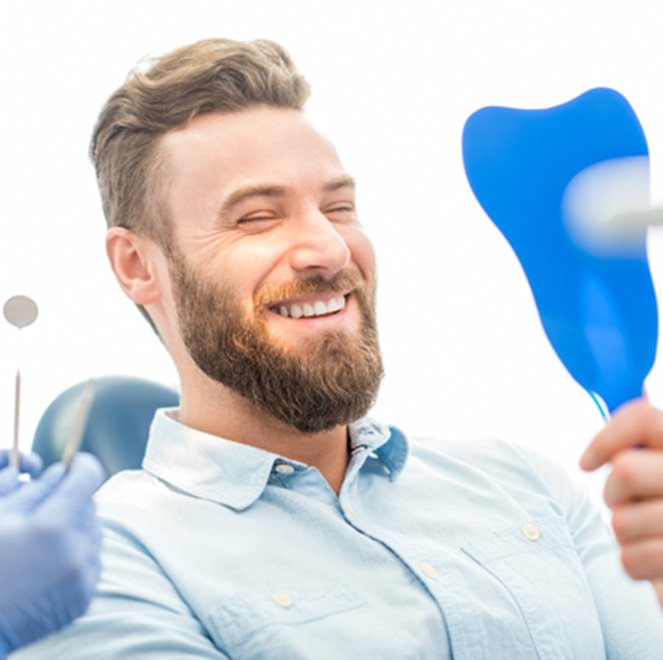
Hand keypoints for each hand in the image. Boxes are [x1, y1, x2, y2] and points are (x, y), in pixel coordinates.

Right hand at [0, 453, 104, 654]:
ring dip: (75, 527)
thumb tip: (60, 471)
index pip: (89, 477)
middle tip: (45, 509)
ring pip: (94, 531)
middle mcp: (77, 549)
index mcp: (54, 526)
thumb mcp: (0, 518)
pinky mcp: (86, 595)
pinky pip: (92, 559)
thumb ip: (34, 490)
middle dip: (72, 500)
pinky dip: (77, 554)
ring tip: (43, 540)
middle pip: (90, 505)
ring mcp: (84, 575)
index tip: (73, 462)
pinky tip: (48, 563)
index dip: (82, 465)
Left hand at [580, 399, 662, 604]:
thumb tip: (612, 427)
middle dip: (615, 492)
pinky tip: (653, 561)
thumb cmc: (662, 511)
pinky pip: (630, 559)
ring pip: (621, 521)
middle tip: (629, 504)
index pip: (643, 419)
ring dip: (625, 532)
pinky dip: (634, 563)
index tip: (586, 464)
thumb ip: (640, 447)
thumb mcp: (654, 471)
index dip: (606, 438)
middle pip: (626, 470)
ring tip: (647, 533)